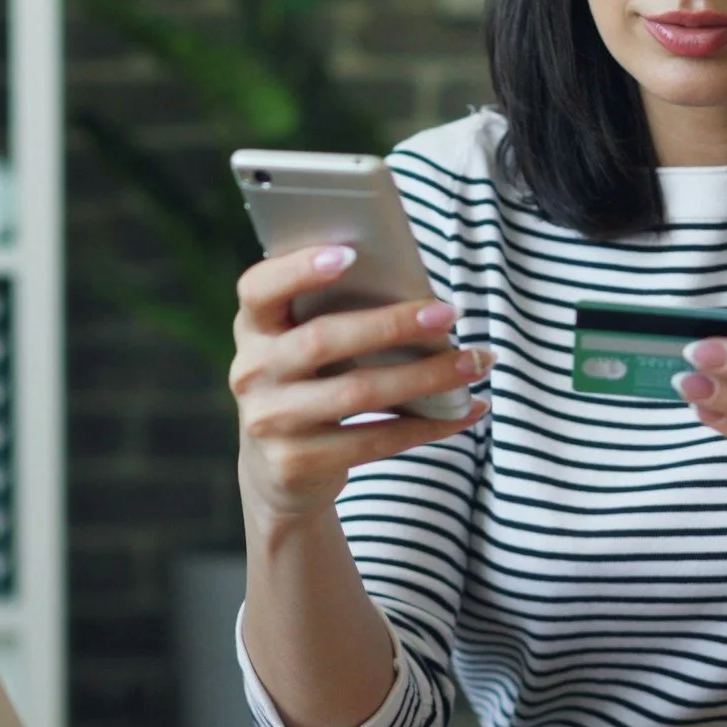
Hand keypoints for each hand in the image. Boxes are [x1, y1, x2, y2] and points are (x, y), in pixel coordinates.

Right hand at [231, 244, 490, 520]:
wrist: (276, 473)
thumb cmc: (308, 386)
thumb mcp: (300, 348)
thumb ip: (332, 318)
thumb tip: (419, 298)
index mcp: (253, 328)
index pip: (258, 289)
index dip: (298, 270)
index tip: (351, 254)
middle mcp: (251, 372)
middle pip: (323, 340)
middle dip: (392, 325)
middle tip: (449, 314)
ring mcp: (270, 422)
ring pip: (358, 393)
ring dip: (426, 376)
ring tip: (474, 362)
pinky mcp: (296, 463)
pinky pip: (374, 441)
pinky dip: (429, 425)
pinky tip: (464, 410)